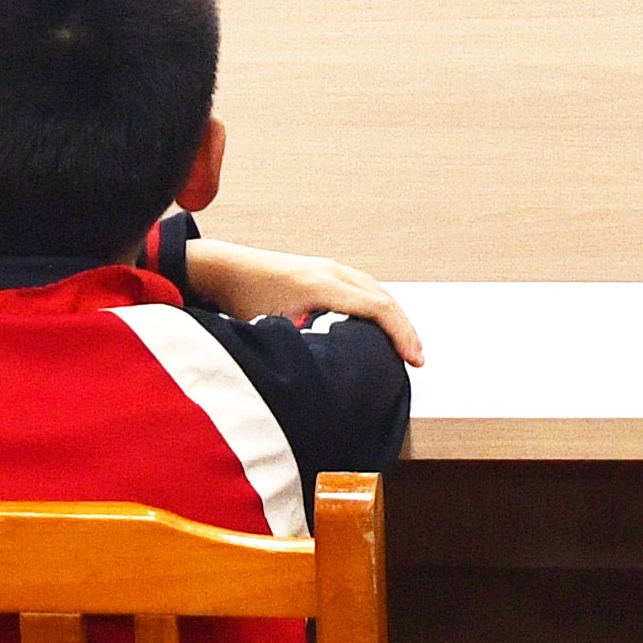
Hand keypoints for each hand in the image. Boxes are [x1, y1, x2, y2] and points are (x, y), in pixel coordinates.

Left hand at [184, 238, 423, 366]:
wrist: (223, 268)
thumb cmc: (242, 299)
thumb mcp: (272, 328)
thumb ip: (301, 347)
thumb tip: (330, 374)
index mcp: (323, 284)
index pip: (378, 308)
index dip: (400, 335)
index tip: (413, 359)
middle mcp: (331, 271)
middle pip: (384, 298)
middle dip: (405, 329)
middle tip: (418, 359)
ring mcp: (328, 268)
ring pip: (376, 291)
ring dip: (394, 318)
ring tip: (405, 346)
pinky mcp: (323, 271)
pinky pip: (363, 288)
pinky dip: (379, 308)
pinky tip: (380, 326)